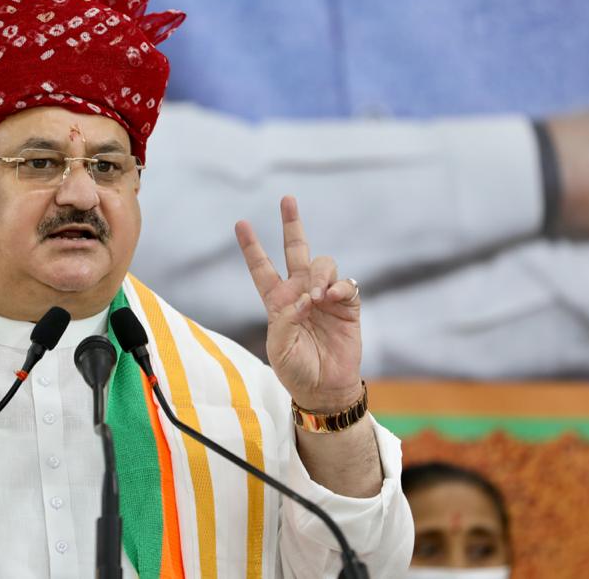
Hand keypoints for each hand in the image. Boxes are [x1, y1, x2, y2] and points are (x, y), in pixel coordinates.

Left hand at [235, 196, 361, 411]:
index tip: (240, 223)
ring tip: (317, 297)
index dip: (251, 247)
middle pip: (295, 250)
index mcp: (277, 301)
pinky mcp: (347, 306)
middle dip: (292, 224)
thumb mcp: (279, 348)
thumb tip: (306, 298)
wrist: (323, 388)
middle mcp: (300, 292)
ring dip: (320, 274)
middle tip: (287, 200)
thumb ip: (286, 321)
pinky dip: (339, 287)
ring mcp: (324, 297)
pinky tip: (331, 299)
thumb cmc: (296, 370)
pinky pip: (346, 284)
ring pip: (322, 263)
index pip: (262, 268)